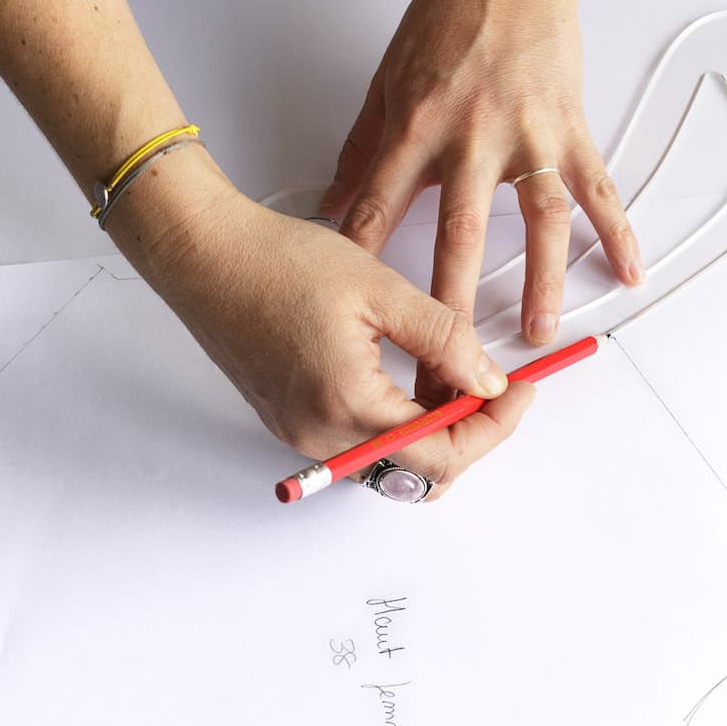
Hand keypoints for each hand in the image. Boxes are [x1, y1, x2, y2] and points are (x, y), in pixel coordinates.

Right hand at [107, 149, 534, 498]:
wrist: (203, 253)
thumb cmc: (278, 261)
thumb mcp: (381, 290)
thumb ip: (445, 341)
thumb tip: (489, 384)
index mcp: (347, 406)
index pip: (444, 453)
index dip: (495, 427)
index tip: (523, 391)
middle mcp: (322, 437)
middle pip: (420, 472)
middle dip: (470, 435)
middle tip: (495, 389)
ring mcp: (303, 435)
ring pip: (393, 462)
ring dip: (435, 431)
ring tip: (455, 377)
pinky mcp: (293, 422)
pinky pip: (362, 443)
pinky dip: (400, 423)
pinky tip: (413, 380)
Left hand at [320, 0, 642, 403]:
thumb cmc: (449, 19)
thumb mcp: (387, 82)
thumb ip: (363, 151)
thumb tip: (333, 204)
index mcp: (418, 128)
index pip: (381, 208)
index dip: (367, 265)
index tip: (362, 317)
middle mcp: (473, 139)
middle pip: (458, 234)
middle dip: (452, 303)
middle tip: (449, 357)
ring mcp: (528, 138)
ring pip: (538, 221)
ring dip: (541, 281)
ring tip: (536, 332)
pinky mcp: (570, 132)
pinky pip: (598, 189)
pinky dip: (618, 231)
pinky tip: (628, 270)